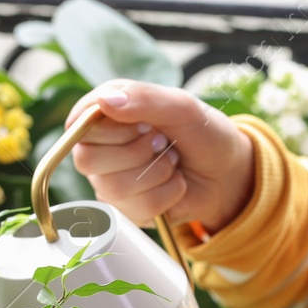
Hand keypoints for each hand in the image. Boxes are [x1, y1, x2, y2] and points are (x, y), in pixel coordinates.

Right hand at [66, 79, 255, 230]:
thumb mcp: (182, 106)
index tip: (145, 125)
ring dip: (156, 174)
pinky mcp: (126, 208)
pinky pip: (136, 209)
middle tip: (161, 142)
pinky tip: (175, 183)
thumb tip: (105, 101)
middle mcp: (101, 146)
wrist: (227, 172)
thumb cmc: (203, 133)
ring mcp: (109, 179)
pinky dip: (166, 195)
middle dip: (137, 153)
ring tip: (172, 162)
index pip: (80, 123)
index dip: (113, 129)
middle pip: (88, 159)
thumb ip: (144, 98)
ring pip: (113, 187)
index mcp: (106, 111)